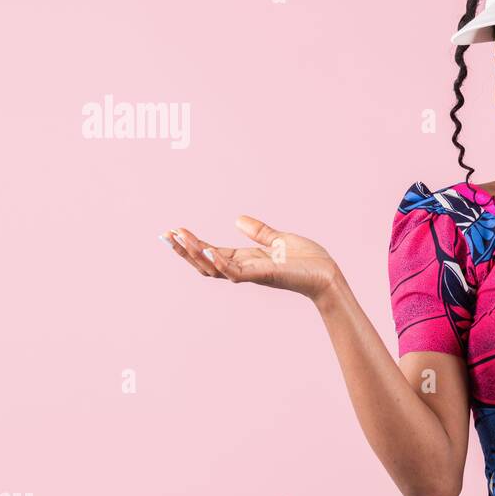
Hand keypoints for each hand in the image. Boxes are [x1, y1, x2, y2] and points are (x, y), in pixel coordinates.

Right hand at [160, 216, 340, 302]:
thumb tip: (237, 219)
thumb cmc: (308, 261)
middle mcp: (244, 270)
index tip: (173, 231)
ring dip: (196, 254)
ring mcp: (252, 274)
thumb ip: (258, 232)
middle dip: (185, 250)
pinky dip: (221, 263)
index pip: (210, 253)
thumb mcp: (279, 240)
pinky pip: (236, 273)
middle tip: (166, 235)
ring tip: (180, 238)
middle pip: (205, 263)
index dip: (191, 244)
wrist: (328, 274)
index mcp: (245, 260)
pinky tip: (208, 250)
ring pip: (215, 268)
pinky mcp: (264, 276)